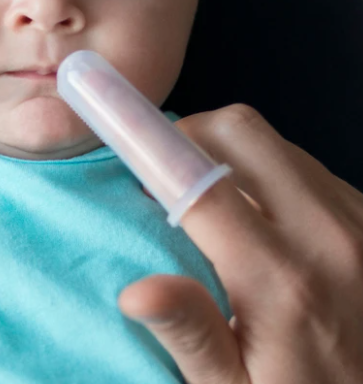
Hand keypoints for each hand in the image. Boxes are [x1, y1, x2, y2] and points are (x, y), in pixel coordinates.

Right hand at [118, 104, 362, 382]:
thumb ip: (191, 334)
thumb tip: (135, 293)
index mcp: (281, 281)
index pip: (197, 183)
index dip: (144, 140)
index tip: (106, 109)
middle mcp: (325, 233)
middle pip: (237, 131)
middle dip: (187, 136)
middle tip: (165, 176)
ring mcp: (354, 215)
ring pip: (270, 139)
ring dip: (226, 153)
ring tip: (212, 202)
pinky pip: (301, 161)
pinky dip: (266, 170)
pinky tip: (258, 215)